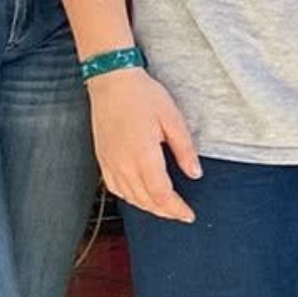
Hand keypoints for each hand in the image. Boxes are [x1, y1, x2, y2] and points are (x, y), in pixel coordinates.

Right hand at [88, 66, 200, 222]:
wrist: (111, 81)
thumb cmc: (143, 96)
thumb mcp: (172, 119)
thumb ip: (184, 149)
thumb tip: (195, 173)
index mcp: (144, 155)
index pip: (162, 193)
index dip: (176, 209)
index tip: (189, 215)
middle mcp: (124, 164)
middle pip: (146, 200)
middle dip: (165, 211)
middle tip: (181, 215)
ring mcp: (110, 163)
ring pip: (130, 197)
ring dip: (149, 207)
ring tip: (165, 209)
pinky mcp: (102, 159)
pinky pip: (115, 187)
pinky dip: (130, 198)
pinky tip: (139, 197)